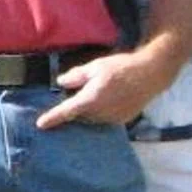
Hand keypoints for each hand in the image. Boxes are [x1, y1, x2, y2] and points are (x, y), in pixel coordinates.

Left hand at [35, 50, 159, 128]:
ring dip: (88, 110)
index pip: (68, 111)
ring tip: (98, 93)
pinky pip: (104, 119)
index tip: (41, 125)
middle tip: (80, 92)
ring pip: (92, 119)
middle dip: (75, 107)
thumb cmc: (122, 67)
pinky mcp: (122, 121)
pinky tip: (109, 99)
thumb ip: (77, 76)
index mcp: (92, 98)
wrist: (151, 74)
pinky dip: (101, 112)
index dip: (53, 118)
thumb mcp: (96, 66)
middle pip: (79, 115)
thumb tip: (61, 83)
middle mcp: (101, 113)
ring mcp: (113, 119)